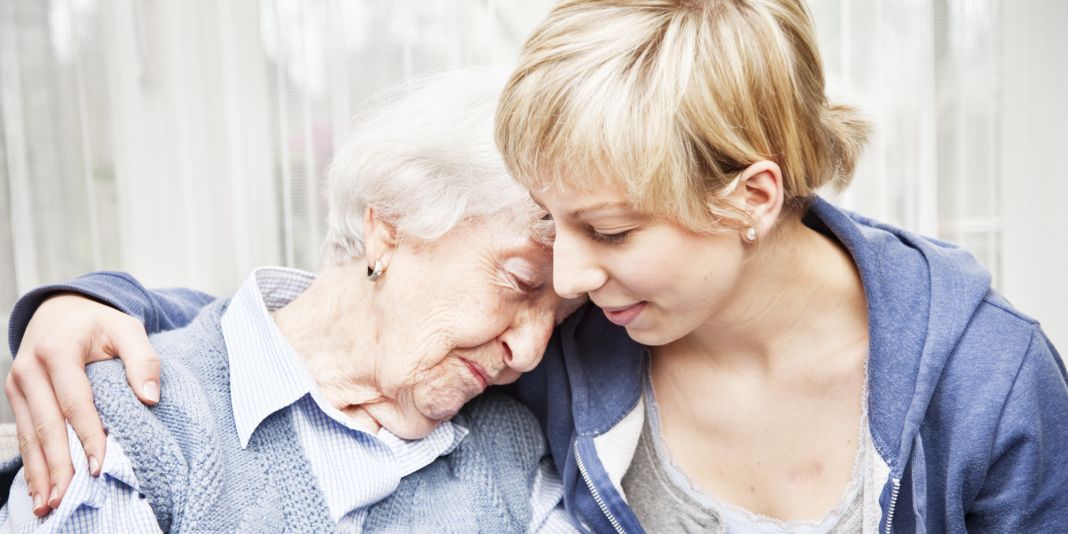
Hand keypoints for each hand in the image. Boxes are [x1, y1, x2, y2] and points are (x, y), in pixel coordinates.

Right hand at [4, 293, 160, 515]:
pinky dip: (30, 461)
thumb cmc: (100, 323)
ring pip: (29, 434)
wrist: (61, 308)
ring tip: (50, 503)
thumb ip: (143, 359)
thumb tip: (151, 397)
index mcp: (57, 350)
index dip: (88, 436)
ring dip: (39, 471)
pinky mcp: (15, 395)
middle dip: (58, 464)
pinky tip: (38, 486)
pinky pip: (22, 433)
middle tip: (69, 497)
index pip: (75, 401)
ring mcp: (17, 382)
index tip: (101, 466)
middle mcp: (30, 368)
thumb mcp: (128, 328)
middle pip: (47, 424)